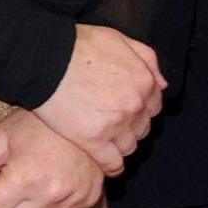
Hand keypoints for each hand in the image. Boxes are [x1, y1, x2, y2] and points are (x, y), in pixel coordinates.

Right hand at [35, 22, 164, 172]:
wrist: (45, 59)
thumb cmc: (79, 45)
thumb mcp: (120, 40)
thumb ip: (146, 60)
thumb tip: (162, 83)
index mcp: (144, 82)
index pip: (153, 107)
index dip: (141, 110)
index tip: (128, 113)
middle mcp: (135, 105)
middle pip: (142, 127)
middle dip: (132, 128)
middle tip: (115, 127)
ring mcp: (116, 124)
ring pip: (129, 146)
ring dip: (122, 146)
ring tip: (109, 144)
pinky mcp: (93, 139)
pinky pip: (112, 161)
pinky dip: (113, 167)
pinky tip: (110, 168)